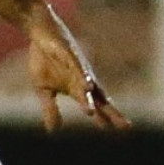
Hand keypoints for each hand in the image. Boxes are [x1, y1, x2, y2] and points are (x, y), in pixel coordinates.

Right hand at [25, 10, 130, 132]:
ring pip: (87, 84)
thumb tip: (53, 131)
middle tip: (125, 127)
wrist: (38, 32)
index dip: (106, 117)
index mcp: (77, 88)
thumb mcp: (43, 89)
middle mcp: (82, 78)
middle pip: (100, 97)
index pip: (96, 105)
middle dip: (111, 112)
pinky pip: (77, 66)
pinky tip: (86, 85)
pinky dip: (82, 76)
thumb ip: (50, 109)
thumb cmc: (44, 59)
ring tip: (91, 113)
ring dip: (89, 99)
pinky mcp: (69, 53)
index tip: (116, 130)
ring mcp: (77, 66)